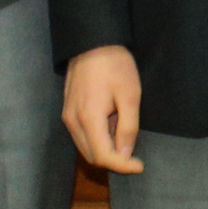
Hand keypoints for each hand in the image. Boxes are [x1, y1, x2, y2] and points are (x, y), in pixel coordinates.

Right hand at [63, 46, 144, 174]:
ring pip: (85, 148)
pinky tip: (112, 128)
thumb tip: (124, 154)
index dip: (123, 166)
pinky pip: (81, 136)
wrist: (92, 42)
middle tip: (135, 155)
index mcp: (89, 118)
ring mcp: (67, 116)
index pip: (103, 156)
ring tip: (124, 138)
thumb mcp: (130, 95)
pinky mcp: (68, 111)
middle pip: (92, 156)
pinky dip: (97, 140)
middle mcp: (73, 122)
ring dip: (105, 151)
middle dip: (114, 161)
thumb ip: (128, 127)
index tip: (140, 165)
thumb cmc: (115, 65)